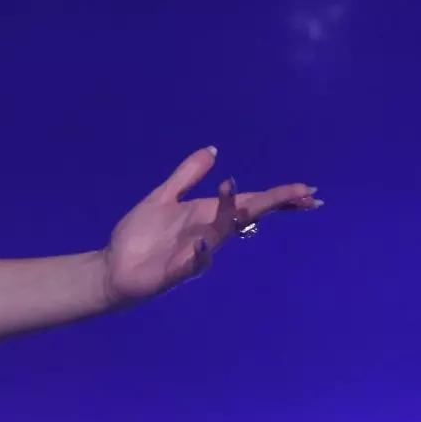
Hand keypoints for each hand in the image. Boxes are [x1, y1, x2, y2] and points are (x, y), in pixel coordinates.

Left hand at [103, 146, 322, 302]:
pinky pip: (194, 263)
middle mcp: (209, 233)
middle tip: (304, 196)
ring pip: (222, 234)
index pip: (249, 202)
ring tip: (239, 199)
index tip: (307, 190)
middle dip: (274, 205)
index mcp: (207, 215)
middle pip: (247, 216)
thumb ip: (187, 175)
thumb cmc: (140, 236)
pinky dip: (201, 253)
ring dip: (231, 216)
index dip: (277, 197)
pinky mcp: (176, 271)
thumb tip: (213, 150)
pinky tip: (205, 241)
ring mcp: (196, 254)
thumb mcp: (163, 197)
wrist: (113, 267)